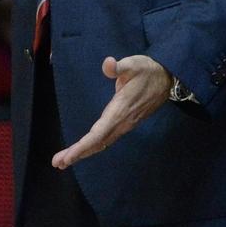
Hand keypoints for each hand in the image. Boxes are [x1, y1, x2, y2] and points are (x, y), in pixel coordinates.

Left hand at [52, 55, 171, 169]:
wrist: (167, 79)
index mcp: (120, 110)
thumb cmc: (147, 70)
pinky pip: (107, 138)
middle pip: (97, 143)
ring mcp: (124, 124)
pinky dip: (93, 146)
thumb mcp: (134, 63)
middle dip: (78, 153)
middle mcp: (121, 122)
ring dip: (84, 151)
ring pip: (102, 142)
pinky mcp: (125, 123)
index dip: (83, 146)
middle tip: (58, 162)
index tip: (68, 156)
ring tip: (64, 160)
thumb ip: (119, 66)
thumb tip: (108, 63)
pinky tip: (85, 149)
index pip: (99, 133)